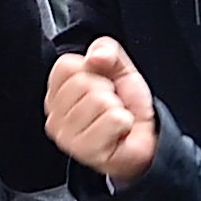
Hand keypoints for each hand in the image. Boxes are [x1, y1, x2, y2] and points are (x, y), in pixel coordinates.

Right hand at [46, 38, 158, 184]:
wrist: (145, 138)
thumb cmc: (126, 105)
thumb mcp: (118, 67)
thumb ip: (106, 49)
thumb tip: (94, 57)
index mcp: (56, 94)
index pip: (65, 66)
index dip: (92, 70)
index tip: (99, 83)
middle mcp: (54, 117)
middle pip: (82, 83)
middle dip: (107, 90)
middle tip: (110, 104)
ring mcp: (67, 137)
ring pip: (99, 102)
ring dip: (117, 108)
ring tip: (114, 118)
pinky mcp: (85, 151)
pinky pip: (112, 120)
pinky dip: (124, 123)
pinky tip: (119, 132)